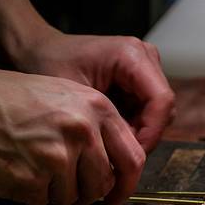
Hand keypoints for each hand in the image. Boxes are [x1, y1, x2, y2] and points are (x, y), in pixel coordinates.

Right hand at [0, 63, 145, 204]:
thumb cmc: (18, 97)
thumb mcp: (71, 95)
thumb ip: (100, 125)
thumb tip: (117, 164)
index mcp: (98, 108)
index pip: (133, 158)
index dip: (127, 184)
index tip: (118, 194)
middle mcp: (82, 131)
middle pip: (103, 184)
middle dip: (87, 190)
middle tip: (68, 180)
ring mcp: (57, 156)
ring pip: (73, 197)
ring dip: (56, 190)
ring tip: (36, 163)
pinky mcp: (31, 179)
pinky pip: (43, 201)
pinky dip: (32, 192)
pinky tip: (21, 167)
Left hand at [20, 31, 174, 153]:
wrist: (41, 50)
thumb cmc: (51, 65)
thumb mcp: (76, 98)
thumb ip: (106, 124)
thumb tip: (127, 154)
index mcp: (132, 55)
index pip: (162, 99)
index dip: (152, 131)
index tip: (132, 154)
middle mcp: (146, 58)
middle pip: (163, 108)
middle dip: (144, 135)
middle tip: (115, 153)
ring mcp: (146, 67)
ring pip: (158, 112)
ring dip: (138, 131)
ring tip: (108, 139)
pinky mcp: (141, 78)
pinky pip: (148, 110)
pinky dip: (133, 125)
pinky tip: (109, 128)